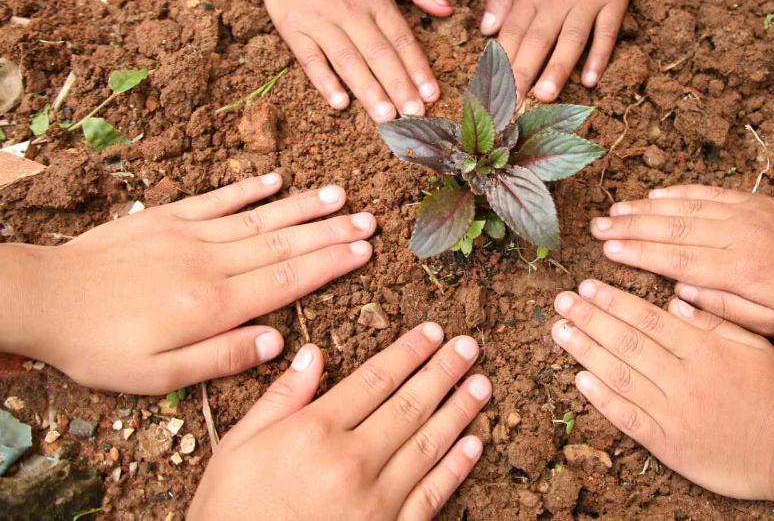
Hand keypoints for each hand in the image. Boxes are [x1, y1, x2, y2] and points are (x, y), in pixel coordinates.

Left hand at [16, 174, 375, 393]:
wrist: (43, 299)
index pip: (287, 281)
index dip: (330, 263)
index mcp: (214, 305)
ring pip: (259, 219)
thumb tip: (279, 342)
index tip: (364, 249)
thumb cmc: (100, 346)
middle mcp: (212, 263)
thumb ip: (222, 357)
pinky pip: (217, 200)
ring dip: (303, 207)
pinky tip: (276, 179)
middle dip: (331, 232)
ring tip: (340, 195)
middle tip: (370, 219)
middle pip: (284, 246)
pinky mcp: (166, 218)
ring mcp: (190, 235)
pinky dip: (248, 189)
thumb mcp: (159, 375)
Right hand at [189, 327, 490, 519]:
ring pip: (428, 444)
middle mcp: (351, 461)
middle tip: (469, 347)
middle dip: (444, 371)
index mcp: (313, 432)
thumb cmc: (229, 513)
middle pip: (409, 404)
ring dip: (459, 411)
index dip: (408, 352)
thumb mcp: (236, 448)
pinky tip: (473, 444)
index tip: (433, 333)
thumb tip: (312, 354)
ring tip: (481, 384)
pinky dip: (456, 468)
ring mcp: (375, 501)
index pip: (375, 379)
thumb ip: (280, 399)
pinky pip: (431, 494)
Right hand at [261, 0, 452, 121]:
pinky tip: (340, 103)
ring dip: (368, 90)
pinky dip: (325, 81)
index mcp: (377, 1)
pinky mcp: (295, 30)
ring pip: (349, 61)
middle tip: (413, 115)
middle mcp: (352, 13)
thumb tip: (449, 9)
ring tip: (385, 116)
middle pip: (379, 55)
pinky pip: (311, 60)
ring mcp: (322, 23)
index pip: (402, 40)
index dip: (418, 68)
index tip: (432, 94)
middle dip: (399, 87)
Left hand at [481, 0, 632, 100]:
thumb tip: (487, 31)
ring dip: (557, 69)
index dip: (501, 64)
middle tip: (513, 106)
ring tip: (545, 95)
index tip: (492, 91)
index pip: (512, 34)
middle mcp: (556, 1)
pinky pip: (606, 31)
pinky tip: (592, 79)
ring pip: (570, 40)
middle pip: (537, 42)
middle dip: (523, 75)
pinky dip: (600, 55)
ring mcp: (586, 1)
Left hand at [551, 280, 773, 500]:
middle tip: (562, 301)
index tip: (588, 287)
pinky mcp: (668, 443)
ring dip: (586, 351)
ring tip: (560, 330)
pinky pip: (628, 417)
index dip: (613, 301)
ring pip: (620, 375)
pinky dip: (602, 398)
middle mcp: (682, 377)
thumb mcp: (754, 344)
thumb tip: (675, 300)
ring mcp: (672, 411)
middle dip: (590, 318)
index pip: (648, 318)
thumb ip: (714, 319)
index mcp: (702, 349)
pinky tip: (581, 378)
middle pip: (627, 341)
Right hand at [592, 185, 773, 337]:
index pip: (676, 259)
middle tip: (596, 228)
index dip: (638, 254)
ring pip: (684, 207)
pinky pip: (707, 193)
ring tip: (614, 211)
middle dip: (630, 227)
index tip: (607, 251)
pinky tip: (655, 194)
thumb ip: (723, 309)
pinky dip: (678, 192)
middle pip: (672, 228)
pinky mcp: (752, 201)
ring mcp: (743, 213)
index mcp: (738, 269)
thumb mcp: (770, 324)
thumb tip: (679, 293)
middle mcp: (736, 235)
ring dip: (646, 208)